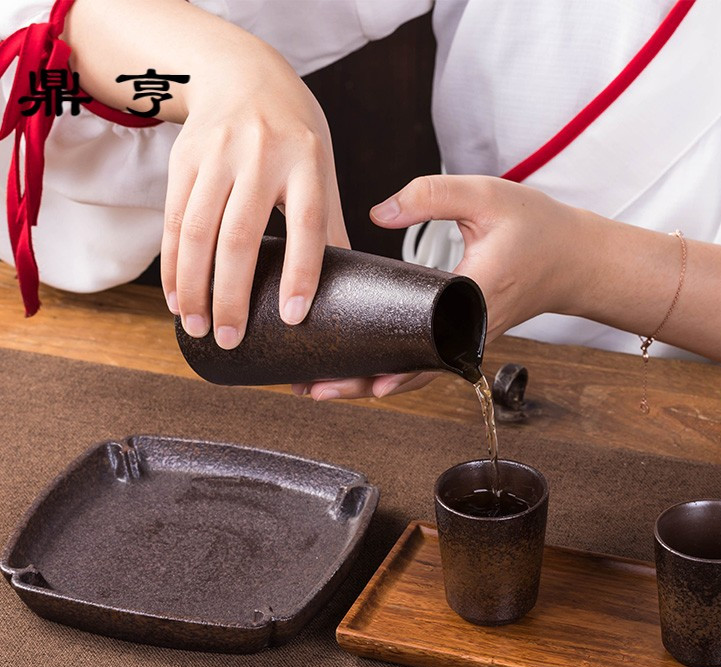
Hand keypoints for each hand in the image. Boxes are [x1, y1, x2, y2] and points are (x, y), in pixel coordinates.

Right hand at [160, 39, 347, 348]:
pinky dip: (173, 264)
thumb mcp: (322, 167)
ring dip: (194, 287)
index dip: (301, 273)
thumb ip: (330, 224)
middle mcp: (260, 156)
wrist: (243, 72)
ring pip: (198, 232)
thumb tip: (348, 286)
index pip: (307, 225)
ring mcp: (216, 155)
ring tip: (197, 327)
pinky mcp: (183, 159)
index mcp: (307, 161)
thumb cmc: (294, 132)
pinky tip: (176, 297)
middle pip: (239, 236)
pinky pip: (173, 220)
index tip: (293, 318)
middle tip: (231, 340)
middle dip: (231, 295)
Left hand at [303, 174, 580, 400]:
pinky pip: (421, 360)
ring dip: (367, 382)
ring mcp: (464, 340)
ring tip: (321, 387)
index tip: (335, 373)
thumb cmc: (537, 229)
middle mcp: (466, 334)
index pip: (417, 346)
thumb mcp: (486, 197)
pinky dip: (389, 368)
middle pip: (405, 373)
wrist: (575, 258)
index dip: (376, 366)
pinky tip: (359, 369)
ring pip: (411, 374)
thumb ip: (431, 195)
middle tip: (309, 388)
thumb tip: (378, 211)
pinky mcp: (462, 336)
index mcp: (470, 304)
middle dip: (357, 383)